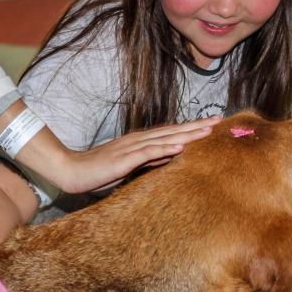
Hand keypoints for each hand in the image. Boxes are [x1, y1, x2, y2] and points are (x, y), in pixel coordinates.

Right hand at [56, 116, 220, 193]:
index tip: (211, 124)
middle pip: (173, 131)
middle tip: (218, 120)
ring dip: (186, 134)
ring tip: (207, 130)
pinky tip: (180, 148)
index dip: (191, 128)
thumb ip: (149, 161)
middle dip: (196, 126)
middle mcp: (138, 140)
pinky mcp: (124, 159)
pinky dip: (165, 149)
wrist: (72, 171)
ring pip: (165, 138)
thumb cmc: (98, 172)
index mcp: (140, 142)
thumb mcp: (130, 167)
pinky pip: (148, 153)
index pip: (170, 133)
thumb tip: (170, 157)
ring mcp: (131, 148)